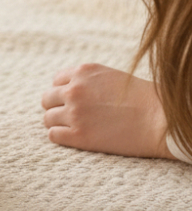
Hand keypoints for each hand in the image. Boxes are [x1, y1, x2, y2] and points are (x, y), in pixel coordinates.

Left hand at [40, 63, 171, 157]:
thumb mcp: (112, 77)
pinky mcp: (79, 135)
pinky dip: (59, 136)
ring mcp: (74, 113)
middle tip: (70, 116)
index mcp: (82, 72)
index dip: (64, 92)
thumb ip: (89, 81)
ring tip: (72, 128)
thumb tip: (71, 89)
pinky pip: (53, 135)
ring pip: (48, 118)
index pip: (57, 81)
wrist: (162, 121)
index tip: (75, 102)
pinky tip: (72, 138)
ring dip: (57, 123)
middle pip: (47, 99)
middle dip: (56, 106)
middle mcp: (73, 90)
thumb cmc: (144, 100)